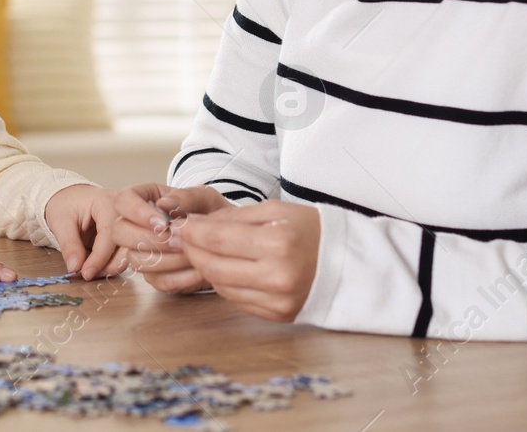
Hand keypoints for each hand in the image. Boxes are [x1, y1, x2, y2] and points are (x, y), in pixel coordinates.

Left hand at [44, 184, 126, 279]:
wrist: (69, 198)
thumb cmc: (65, 205)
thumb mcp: (60, 222)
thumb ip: (69, 245)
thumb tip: (75, 267)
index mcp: (107, 201)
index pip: (111, 233)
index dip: (100, 257)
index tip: (87, 273)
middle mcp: (124, 210)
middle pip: (127, 242)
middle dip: (111, 264)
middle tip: (90, 275)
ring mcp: (128, 221)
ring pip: (131, 250)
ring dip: (114, 266)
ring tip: (93, 272)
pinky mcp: (127, 233)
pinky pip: (127, 252)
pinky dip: (115, 263)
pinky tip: (101, 268)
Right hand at [108, 183, 231, 293]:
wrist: (224, 239)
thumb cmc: (212, 212)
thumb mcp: (205, 198)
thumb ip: (186, 197)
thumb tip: (163, 204)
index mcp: (145, 198)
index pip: (123, 201)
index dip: (137, 213)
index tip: (163, 223)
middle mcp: (136, 225)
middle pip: (119, 232)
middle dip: (151, 240)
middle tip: (179, 240)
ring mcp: (142, 252)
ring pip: (135, 260)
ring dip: (167, 260)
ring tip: (192, 252)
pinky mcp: (155, 275)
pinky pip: (158, 281)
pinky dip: (180, 277)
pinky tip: (198, 269)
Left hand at [176, 199, 320, 320]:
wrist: (347, 261)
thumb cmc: (309, 229)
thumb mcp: (274, 211)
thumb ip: (234, 218)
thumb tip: (195, 225)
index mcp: (278, 244)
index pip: (217, 240)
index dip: (192, 232)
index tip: (179, 225)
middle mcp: (278, 277)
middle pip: (214, 267)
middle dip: (192, 251)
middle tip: (183, 239)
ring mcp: (279, 301)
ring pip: (222, 287)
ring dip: (206, 269)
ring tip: (203, 252)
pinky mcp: (279, 316)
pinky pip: (238, 301)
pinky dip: (225, 284)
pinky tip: (226, 269)